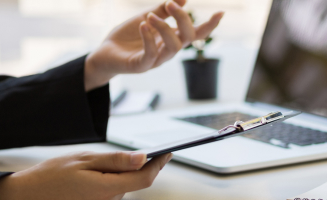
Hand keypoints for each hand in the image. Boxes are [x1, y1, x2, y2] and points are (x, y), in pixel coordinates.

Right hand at [0, 151, 172, 199]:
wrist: (28, 197)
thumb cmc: (52, 175)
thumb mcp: (84, 159)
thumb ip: (117, 160)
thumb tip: (143, 158)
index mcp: (105, 188)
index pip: (143, 178)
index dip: (158, 165)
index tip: (167, 152)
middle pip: (130, 183)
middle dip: (122, 169)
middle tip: (99, 161)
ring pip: (119, 191)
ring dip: (110, 180)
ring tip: (84, 176)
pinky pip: (109, 199)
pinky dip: (103, 189)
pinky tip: (83, 187)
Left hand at [84, 0, 223, 90]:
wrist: (105, 53)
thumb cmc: (127, 37)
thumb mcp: (146, 18)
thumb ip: (163, 10)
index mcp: (172, 39)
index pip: (196, 34)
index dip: (210, 25)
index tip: (221, 12)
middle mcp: (168, 51)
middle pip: (188, 38)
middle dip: (183, 19)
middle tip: (170, 4)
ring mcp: (156, 60)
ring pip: (173, 47)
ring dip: (165, 28)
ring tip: (150, 16)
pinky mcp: (141, 66)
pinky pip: (151, 55)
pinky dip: (149, 38)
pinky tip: (144, 25)